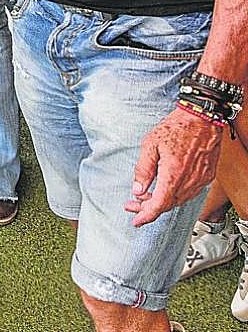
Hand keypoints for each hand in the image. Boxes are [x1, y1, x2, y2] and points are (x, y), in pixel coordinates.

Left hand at [124, 107, 221, 225]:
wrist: (202, 119)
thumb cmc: (176, 127)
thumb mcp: (150, 145)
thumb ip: (143, 169)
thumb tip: (137, 190)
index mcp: (173, 174)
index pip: (159, 205)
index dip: (146, 215)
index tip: (136, 221)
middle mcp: (189, 181)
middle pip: (168, 204)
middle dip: (149, 208)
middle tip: (132, 205)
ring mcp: (200, 180)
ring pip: (179, 200)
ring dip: (162, 201)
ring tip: (145, 195)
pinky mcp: (206, 177)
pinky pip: (189, 193)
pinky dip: (174, 194)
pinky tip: (164, 188)